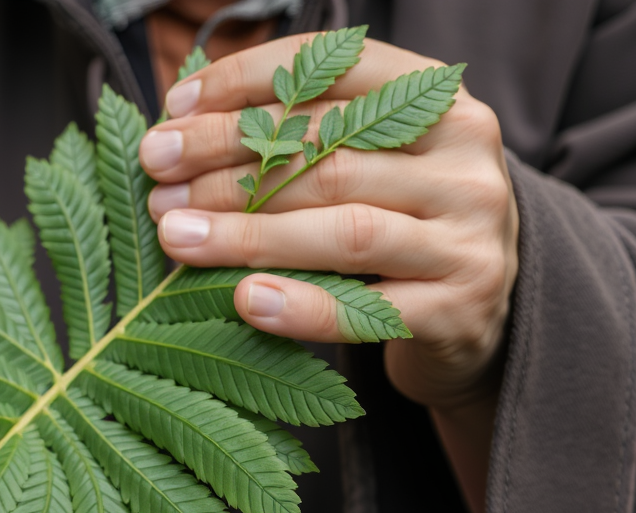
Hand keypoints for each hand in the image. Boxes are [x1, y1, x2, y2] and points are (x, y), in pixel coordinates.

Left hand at [140, 35, 518, 413]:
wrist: (477, 317)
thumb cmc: (396, 225)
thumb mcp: (367, 164)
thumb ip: (299, 135)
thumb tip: (179, 120)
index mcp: (439, 104)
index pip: (335, 72)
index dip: (246, 84)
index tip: (173, 108)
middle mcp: (464, 162)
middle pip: (328, 153)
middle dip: (228, 163)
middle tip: (158, 179)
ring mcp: (468, 238)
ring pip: (343, 228)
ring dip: (246, 233)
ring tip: (175, 237)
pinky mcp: (457, 310)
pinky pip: (364, 309)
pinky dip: (299, 306)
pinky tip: (243, 300)